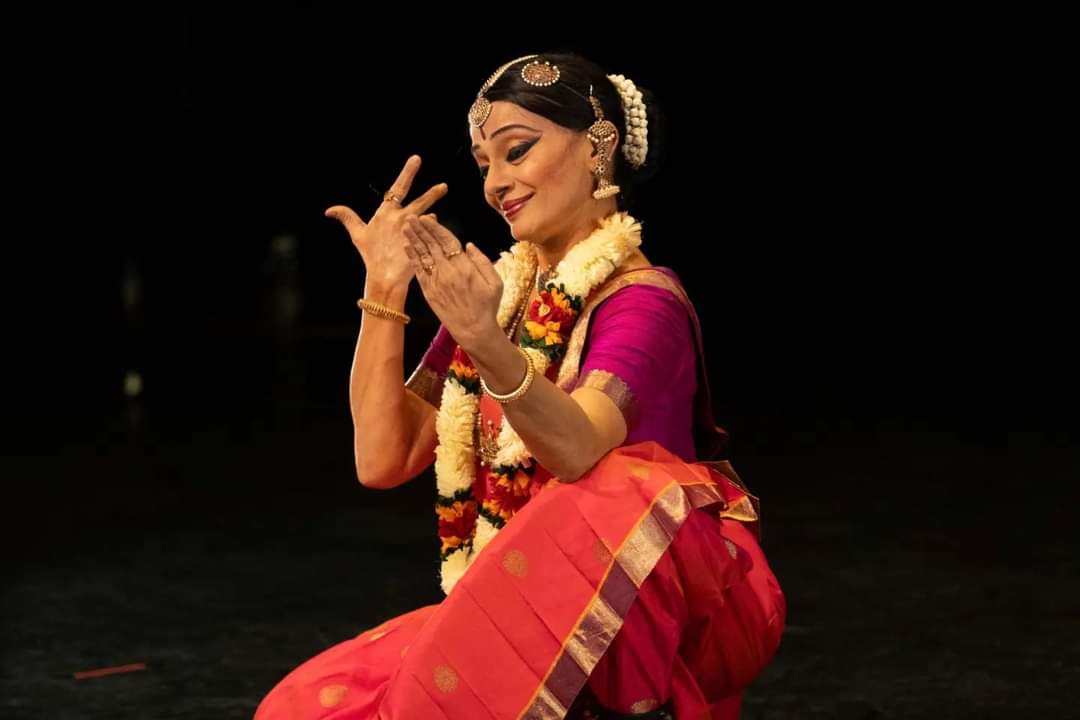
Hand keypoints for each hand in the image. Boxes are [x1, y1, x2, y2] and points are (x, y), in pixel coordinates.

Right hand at [325, 155, 447, 289]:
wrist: (384, 275)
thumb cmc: (371, 255)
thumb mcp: (358, 234)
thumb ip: (347, 218)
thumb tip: (329, 210)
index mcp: (386, 213)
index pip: (398, 188)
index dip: (407, 172)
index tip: (416, 159)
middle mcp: (400, 218)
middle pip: (419, 201)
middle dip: (432, 192)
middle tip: (444, 186)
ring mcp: (411, 229)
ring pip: (427, 213)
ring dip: (433, 204)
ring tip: (443, 192)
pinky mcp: (419, 240)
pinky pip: (430, 229)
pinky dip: (433, 224)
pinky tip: (435, 223)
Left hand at [402, 215, 503, 353]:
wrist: (474, 330)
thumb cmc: (488, 306)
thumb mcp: (495, 282)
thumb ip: (482, 261)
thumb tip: (469, 245)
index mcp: (465, 267)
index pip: (448, 241)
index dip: (436, 228)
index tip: (428, 217)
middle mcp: (448, 272)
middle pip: (432, 245)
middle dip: (421, 229)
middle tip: (410, 216)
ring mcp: (436, 282)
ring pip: (422, 256)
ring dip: (413, 240)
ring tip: (405, 227)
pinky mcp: (429, 292)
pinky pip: (418, 271)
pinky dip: (412, 258)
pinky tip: (407, 247)